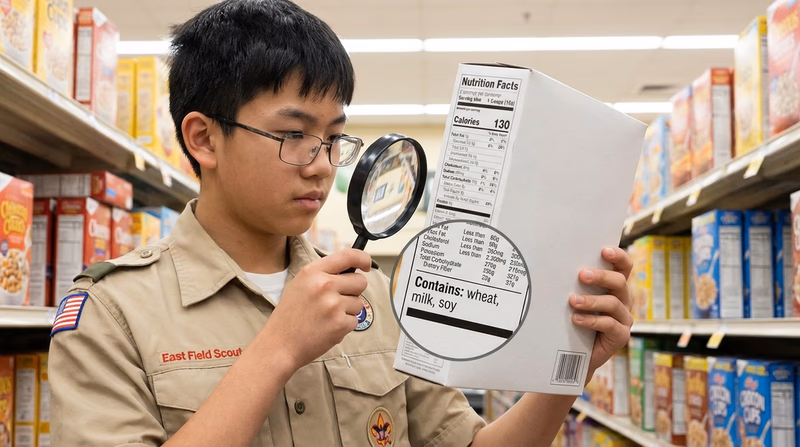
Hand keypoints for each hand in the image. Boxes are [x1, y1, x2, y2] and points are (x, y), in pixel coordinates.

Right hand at [262, 249, 371, 369]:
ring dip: (348, 310)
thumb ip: (323, 274)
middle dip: (354, 291)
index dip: (363, 259)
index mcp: (313, 272)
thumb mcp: (300, 284)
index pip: (349, 256)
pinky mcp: (340, 324)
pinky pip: (355, 320)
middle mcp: (324, 285)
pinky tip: (327, 328)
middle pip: (360, 281)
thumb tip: (351, 269)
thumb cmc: (290, 316)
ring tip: (326, 317)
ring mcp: (333, 305)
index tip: (366, 265)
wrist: (279, 345)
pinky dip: (344, 326)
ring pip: (359, 302)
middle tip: (338, 300)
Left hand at [569, 247, 632, 373]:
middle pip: (620, 282)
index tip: (604, 250)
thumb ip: (576, 285)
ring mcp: (624, 319)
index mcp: (615, 288)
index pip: (624, 267)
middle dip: (601, 276)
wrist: (575, 354)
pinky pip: (610, 325)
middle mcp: (624, 301)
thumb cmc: (575, 321)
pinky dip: (592, 321)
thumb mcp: (576, 300)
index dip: (619, 257)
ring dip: (592, 300)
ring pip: (613, 303)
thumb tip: (558, 264)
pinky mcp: (621, 336)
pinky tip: (577, 319)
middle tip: (581, 274)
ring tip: (573, 301)